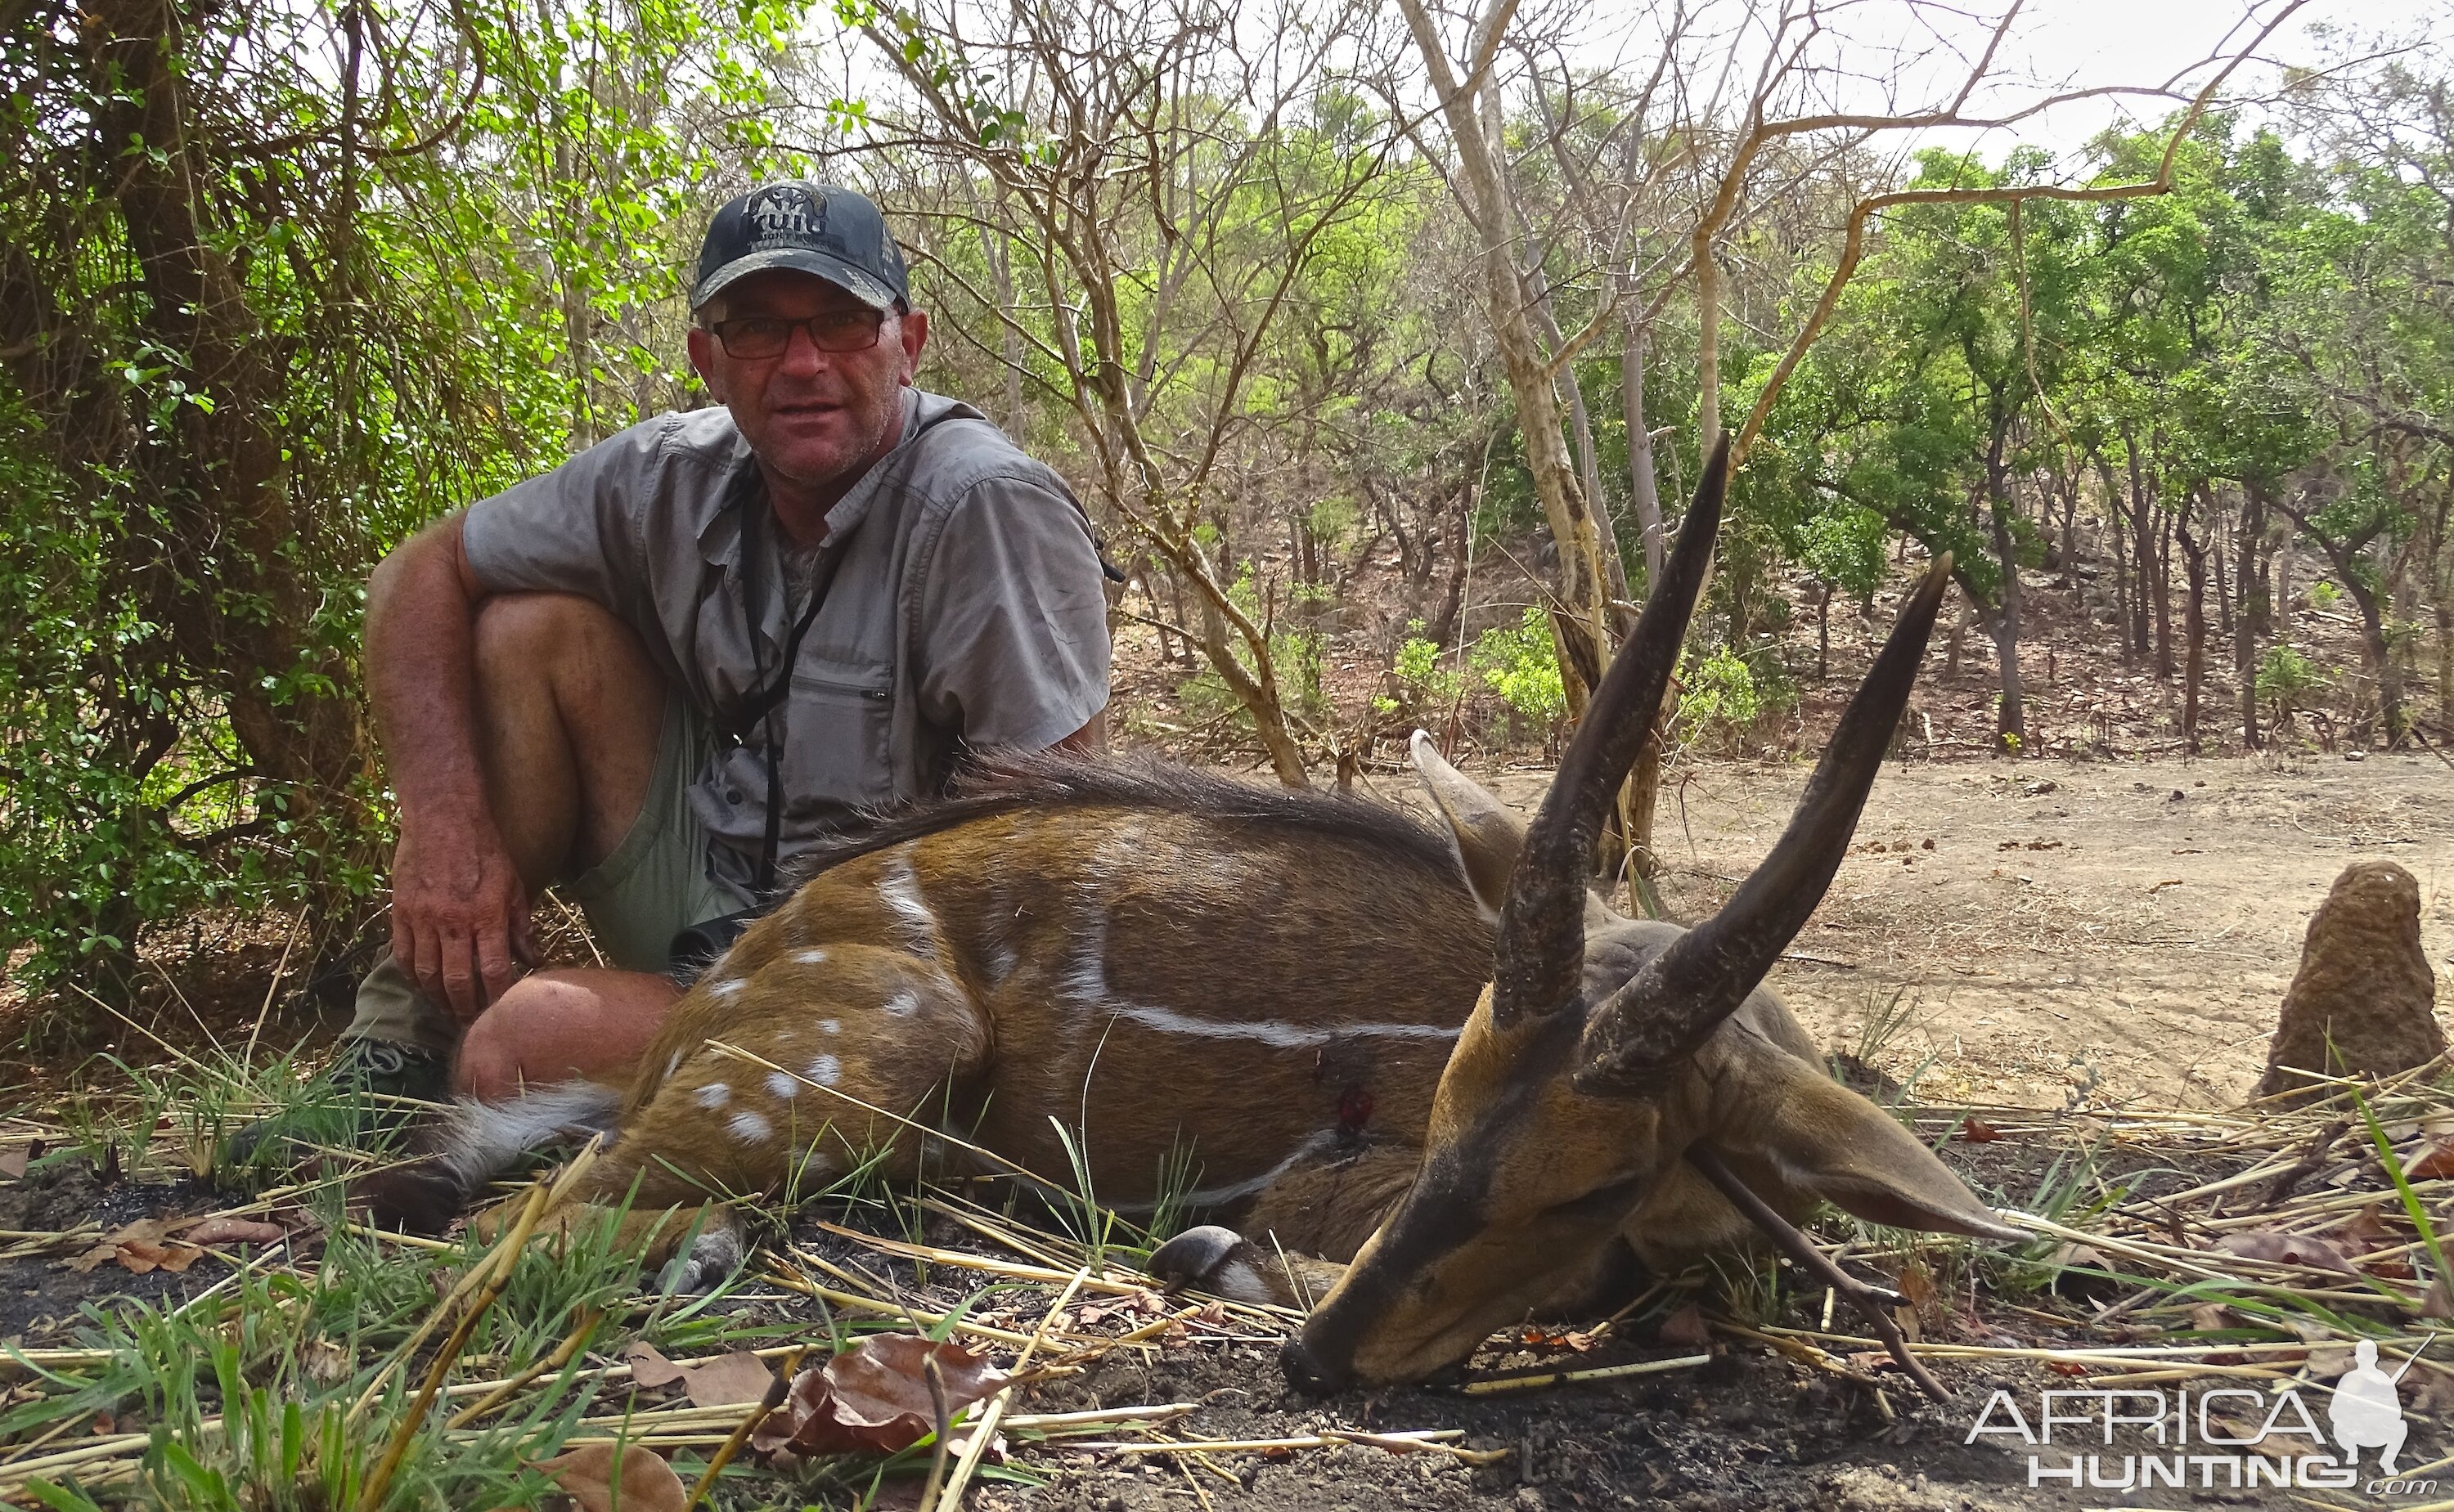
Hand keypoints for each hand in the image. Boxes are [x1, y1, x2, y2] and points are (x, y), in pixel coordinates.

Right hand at [388, 815, 539, 1023]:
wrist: (442, 817)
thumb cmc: (485, 850)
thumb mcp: (514, 886)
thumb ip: (521, 927)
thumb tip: (535, 960)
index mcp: (487, 915)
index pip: (494, 971)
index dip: (497, 997)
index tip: (501, 1012)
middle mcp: (453, 922)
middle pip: (457, 981)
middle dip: (465, 1008)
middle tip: (470, 1021)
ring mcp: (423, 918)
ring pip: (427, 974)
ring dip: (437, 998)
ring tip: (447, 1009)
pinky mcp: (400, 912)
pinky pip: (402, 955)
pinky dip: (411, 976)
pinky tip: (421, 986)